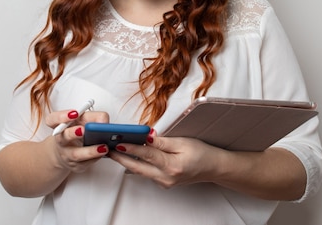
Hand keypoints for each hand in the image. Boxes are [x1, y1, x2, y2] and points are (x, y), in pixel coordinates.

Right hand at [44, 109, 110, 172]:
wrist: (66, 151)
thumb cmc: (76, 131)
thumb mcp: (82, 120)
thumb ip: (93, 117)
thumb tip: (104, 121)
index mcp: (60, 125)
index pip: (53, 119)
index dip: (61, 116)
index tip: (74, 113)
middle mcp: (61, 140)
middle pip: (62, 137)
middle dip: (73, 133)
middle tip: (83, 130)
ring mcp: (67, 154)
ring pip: (76, 154)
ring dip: (90, 151)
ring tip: (103, 147)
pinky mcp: (76, 165)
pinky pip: (86, 163)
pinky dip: (96, 158)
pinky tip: (104, 153)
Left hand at [108, 132, 224, 187]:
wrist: (214, 168)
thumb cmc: (202, 153)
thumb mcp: (184, 142)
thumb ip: (163, 142)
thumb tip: (146, 137)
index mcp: (172, 166)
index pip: (146, 155)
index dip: (131, 148)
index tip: (118, 143)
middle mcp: (166, 178)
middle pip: (138, 167)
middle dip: (121, 158)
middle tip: (107, 149)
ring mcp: (164, 182)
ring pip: (140, 171)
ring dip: (127, 161)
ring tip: (114, 150)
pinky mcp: (164, 182)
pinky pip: (147, 173)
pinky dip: (137, 164)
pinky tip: (130, 157)